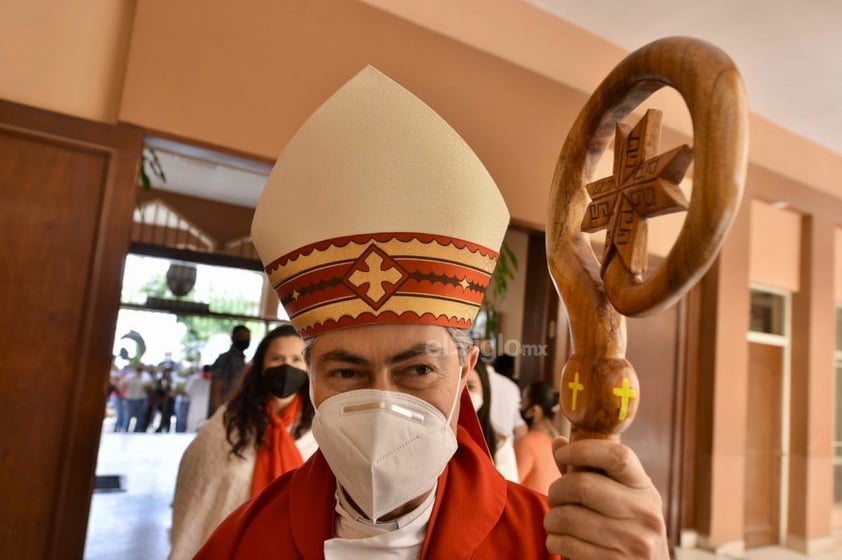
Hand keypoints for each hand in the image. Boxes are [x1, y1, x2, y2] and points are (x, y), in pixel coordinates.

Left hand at [544, 437, 668, 558]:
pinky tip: (561, 540)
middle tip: (555, 497)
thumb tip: (559, 443)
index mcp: (644, 489)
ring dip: (552, 519)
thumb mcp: (620, 497)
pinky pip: (566, 544)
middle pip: (582, 486)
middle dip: (557, 490)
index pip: (617, 456)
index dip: (582, 449)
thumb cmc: (626, 528)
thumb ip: (588, 471)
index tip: (562, 453)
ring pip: (568, 517)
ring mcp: (632, 542)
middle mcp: (644, 514)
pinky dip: (555, 541)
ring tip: (556, 521)